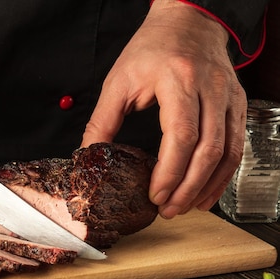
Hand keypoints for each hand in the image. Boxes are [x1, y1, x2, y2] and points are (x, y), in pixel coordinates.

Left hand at [81, 0, 246, 218]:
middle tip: (169, 210)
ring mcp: (228, 97)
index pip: (180, 135)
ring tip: (186, 206)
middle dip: (188, 187)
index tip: (155, 195)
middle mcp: (210, 89)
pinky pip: (238, 145)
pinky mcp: (236, 104)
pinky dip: (223, 173)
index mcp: (178, 81)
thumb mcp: (118, 81)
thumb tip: (87, 155)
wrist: (188, 22)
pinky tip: (207, 190)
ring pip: (228, 151)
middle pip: (208, 149)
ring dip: (208, 185)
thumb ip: (102, 121)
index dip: (169, 171)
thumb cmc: (151, 49)